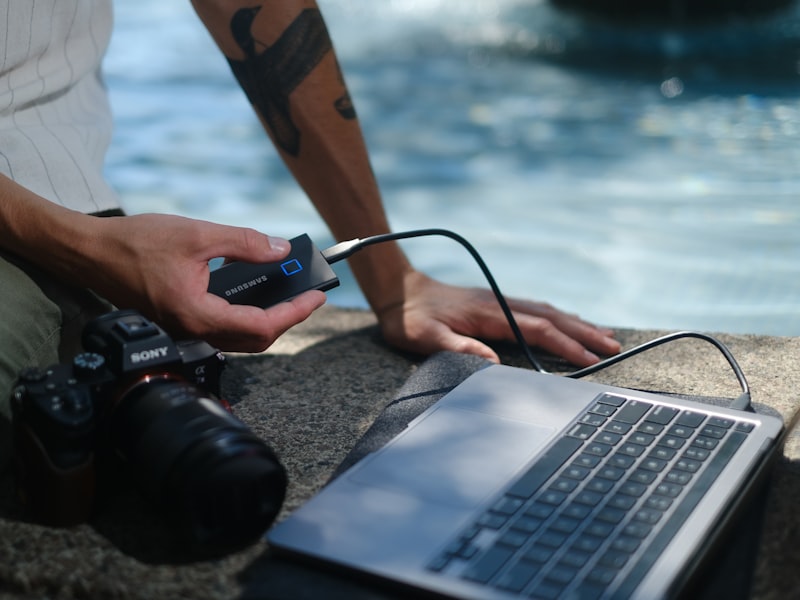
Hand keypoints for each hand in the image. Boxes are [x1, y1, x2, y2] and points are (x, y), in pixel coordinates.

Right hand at [81, 214, 325, 350]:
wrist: (91, 253)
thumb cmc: (134, 244)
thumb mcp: (197, 234)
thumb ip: (244, 243)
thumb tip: (279, 250)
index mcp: (197, 314)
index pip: (261, 325)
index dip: (294, 313)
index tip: (315, 297)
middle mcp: (192, 330)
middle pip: (255, 339)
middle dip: (287, 319)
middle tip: (308, 297)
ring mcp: (186, 330)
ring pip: (239, 338)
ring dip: (269, 320)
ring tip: (290, 295)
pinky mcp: (181, 322)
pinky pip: (223, 328)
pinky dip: (247, 316)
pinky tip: (257, 294)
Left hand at [375, 270, 620, 366]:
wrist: (399, 291)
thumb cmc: (410, 318)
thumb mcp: (426, 338)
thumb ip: (459, 348)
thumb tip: (493, 363)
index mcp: (489, 313)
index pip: (537, 329)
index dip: (566, 344)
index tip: (591, 358)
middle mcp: (500, 303)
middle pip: (552, 317)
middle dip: (584, 333)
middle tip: (614, 346)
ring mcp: (499, 301)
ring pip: (547, 311)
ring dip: (576, 324)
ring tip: (602, 335)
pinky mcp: (495, 304)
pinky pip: (536, 310)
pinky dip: (558, 318)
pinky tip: (566, 323)